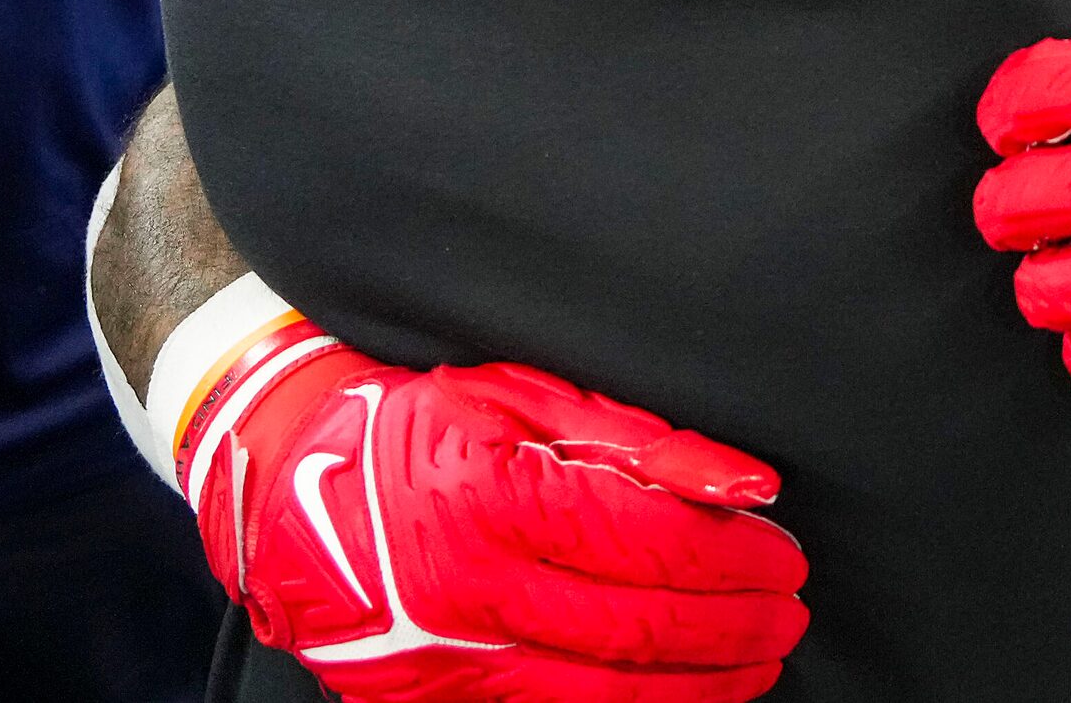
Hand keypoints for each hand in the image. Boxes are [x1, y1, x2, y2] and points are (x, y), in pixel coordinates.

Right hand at [176, 324, 808, 702]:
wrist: (282, 484)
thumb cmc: (417, 423)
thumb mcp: (526, 398)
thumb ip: (642, 444)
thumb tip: (749, 487)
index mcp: (495, 498)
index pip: (651, 545)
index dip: (734, 560)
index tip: (784, 557)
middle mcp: (469, 588)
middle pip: (640, 630)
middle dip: (735, 628)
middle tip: (788, 613)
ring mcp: (447, 658)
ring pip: (607, 697)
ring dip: (701, 686)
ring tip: (757, 662)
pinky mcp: (432, 700)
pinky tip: (681, 696)